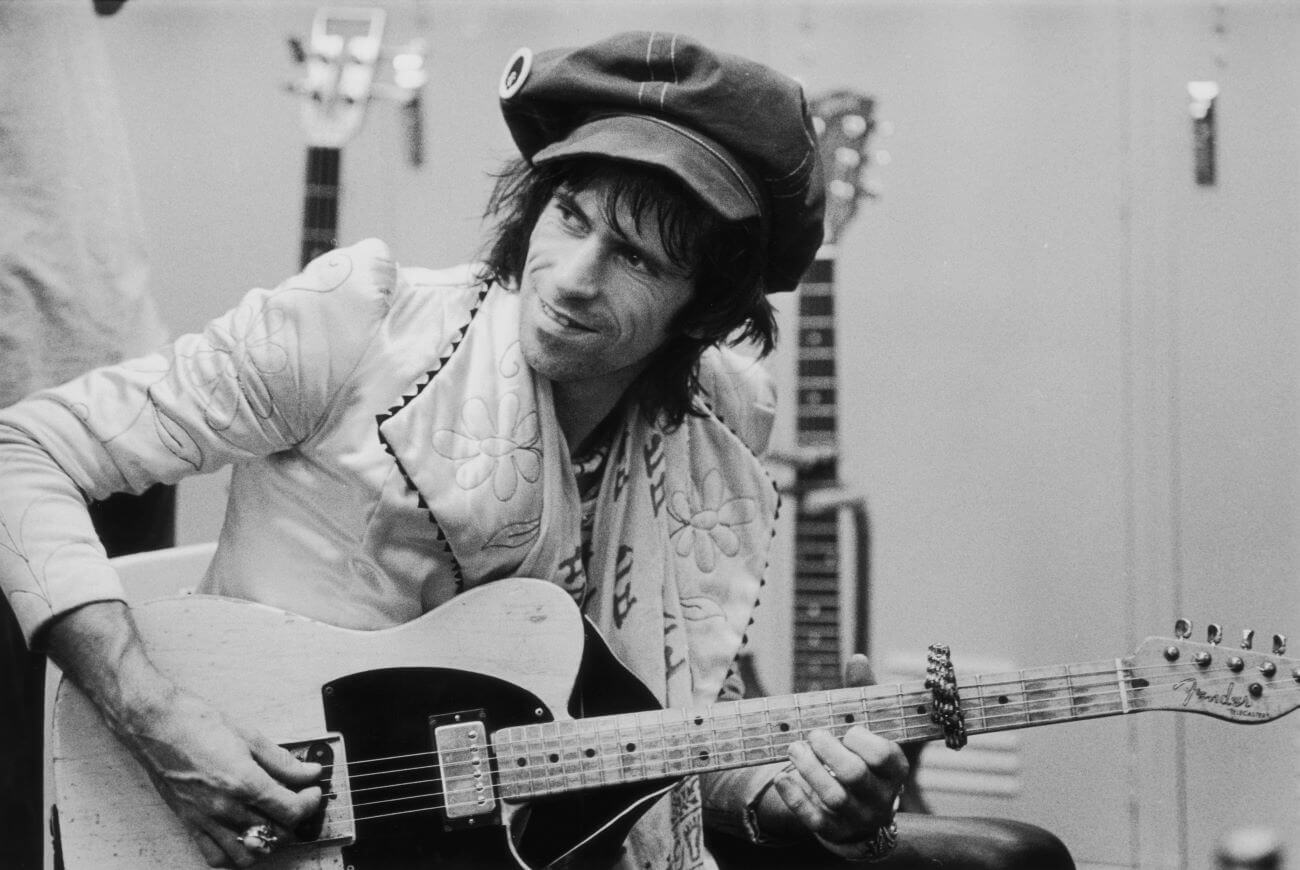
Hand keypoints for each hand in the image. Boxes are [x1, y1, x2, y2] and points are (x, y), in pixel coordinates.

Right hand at [124, 685, 323, 866]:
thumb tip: (308, 771)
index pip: (291, 810)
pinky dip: (236, 855)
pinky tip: (245, 837)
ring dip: (269, 843)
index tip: (313, 790)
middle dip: (295, 820)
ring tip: (275, 821)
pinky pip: (215, 857)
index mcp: (242, 782)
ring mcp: (205, 818)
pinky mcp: (189, 823)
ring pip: (248, 854)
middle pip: (275, 834)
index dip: (310, 802)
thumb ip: (282, 760)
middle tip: (299, 801)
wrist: (153, 723)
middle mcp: (224, 806)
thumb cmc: (194, 722)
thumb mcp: (249, 736)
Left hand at [764, 654, 908, 850]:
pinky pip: (813, 818)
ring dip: (808, 769)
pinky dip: (794, 795)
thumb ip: (863, 696)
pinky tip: (782, 777)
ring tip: (793, 749)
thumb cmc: (862, 756)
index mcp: (895, 769)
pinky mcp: (833, 830)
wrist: (856, 808)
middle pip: (854, 775)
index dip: (864, 740)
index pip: (885, 756)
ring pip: (833, 797)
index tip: (847, 729)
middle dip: (828, 751)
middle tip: (812, 735)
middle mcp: (882, 797)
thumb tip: (857, 659)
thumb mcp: (868, 728)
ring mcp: (858, 817)